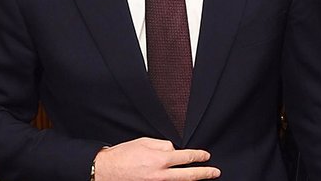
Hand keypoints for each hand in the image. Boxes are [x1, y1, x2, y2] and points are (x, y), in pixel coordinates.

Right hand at [94, 137, 220, 180]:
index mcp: (160, 160)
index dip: (199, 156)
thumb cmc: (123, 155)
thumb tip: (174, 151)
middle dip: (204, 173)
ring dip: (191, 180)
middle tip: (216, 172)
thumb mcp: (145, 142)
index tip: (206, 156)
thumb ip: (163, 146)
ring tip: (203, 178)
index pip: (186, 158)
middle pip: (188, 176)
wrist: (104, 171)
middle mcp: (160, 175)